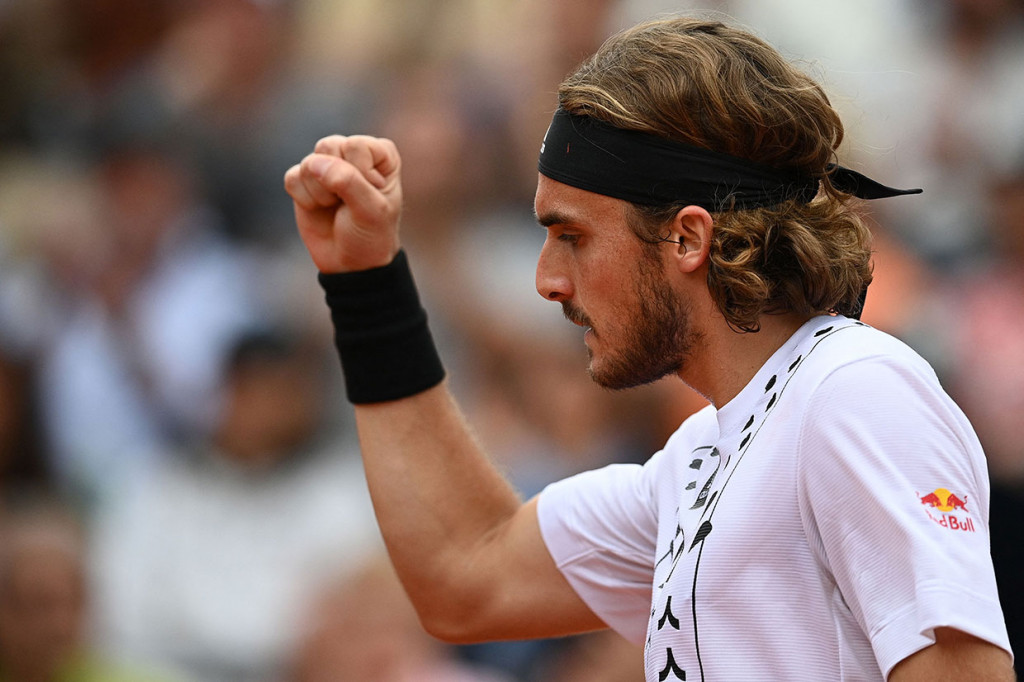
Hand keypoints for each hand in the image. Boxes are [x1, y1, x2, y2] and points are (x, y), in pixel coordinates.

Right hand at [284, 135, 402, 272]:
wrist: (351, 262)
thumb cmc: (371, 234)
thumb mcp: (371, 211)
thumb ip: (348, 182)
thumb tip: (315, 163)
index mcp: (381, 154)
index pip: (355, 146)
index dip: (359, 175)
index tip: (370, 196)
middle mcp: (354, 153)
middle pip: (329, 146)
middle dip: (335, 182)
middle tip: (348, 203)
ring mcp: (328, 164)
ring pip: (309, 162)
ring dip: (320, 193)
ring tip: (335, 207)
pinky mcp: (304, 179)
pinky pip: (292, 177)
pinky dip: (304, 199)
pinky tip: (319, 209)